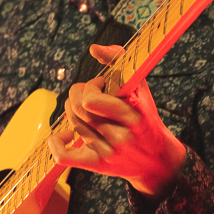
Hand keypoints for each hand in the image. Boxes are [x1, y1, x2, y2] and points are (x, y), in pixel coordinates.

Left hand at [47, 44, 185, 199]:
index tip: (102, 85)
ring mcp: (108, 152)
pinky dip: (56, 143)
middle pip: (78, 110)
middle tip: (90, 94)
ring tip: (85, 109)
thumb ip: (120, 61)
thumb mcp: (140, 87)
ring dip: (72, 110)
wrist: (157, 159)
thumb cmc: (145, 116)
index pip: (91, 100)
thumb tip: (94, 49)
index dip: (92, 86)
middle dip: (78, 94)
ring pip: (73, 124)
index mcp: (133, 115)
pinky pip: (64, 156)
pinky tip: (65, 134)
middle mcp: (121, 136)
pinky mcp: (97, 165)